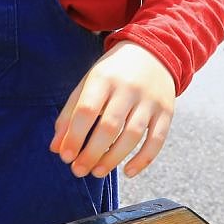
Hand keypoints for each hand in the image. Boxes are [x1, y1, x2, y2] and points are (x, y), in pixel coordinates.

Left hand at [49, 42, 174, 178]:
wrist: (152, 52)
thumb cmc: (112, 74)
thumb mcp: (88, 84)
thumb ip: (70, 114)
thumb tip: (56, 148)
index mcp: (103, 79)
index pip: (86, 110)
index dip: (74, 136)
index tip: (65, 156)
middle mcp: (128, 89)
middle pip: (109, 126)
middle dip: (91, 153)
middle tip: (79, 171)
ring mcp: (149, 100)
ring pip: (132, 135)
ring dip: (113, 159)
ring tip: (97, 172)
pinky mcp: (166, 112)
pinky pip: (157, 140)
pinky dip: (143, 160)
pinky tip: (128, 172)